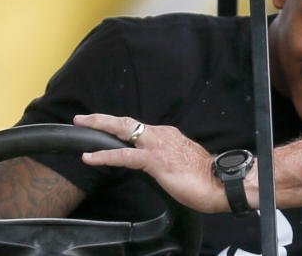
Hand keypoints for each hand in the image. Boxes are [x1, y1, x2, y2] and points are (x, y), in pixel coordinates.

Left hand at [74, 113, 228, 212]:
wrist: (219, 182)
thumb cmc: (203, 177)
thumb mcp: (180, 162)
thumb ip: (166, 158)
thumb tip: (155, 163)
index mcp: (168, 135)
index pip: (138, 129)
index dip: (119, 127)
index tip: (104, 127)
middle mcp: (162, 135)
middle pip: (127, 123)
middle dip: (103, 119)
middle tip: (82, 118)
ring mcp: (158, 146)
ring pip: (124, 132)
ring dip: (100, 128)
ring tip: (82, 126)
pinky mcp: (155, 160)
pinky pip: (124, 156)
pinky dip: (105, 156)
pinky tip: (90, 158)